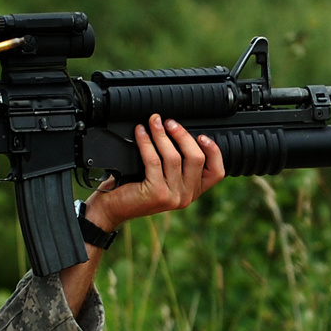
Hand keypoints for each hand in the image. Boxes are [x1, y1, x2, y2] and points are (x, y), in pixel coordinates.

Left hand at [84, 114, 225, 232]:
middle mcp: (187, 196)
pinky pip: (154, 160)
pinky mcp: (157, 193)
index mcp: (193, 192)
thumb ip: (178, 163)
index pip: (217, 172)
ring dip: (162, 135)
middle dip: (182, 135)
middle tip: (169, 122)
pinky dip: (146, 142)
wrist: (114, 207)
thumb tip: (177, 130)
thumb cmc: (136, 188)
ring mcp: (173, 197)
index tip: (202, 135)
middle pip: (196, 159)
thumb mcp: (163, 176)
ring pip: (174, 157)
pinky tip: (141, 132)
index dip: (214, 151)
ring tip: (153, 122)